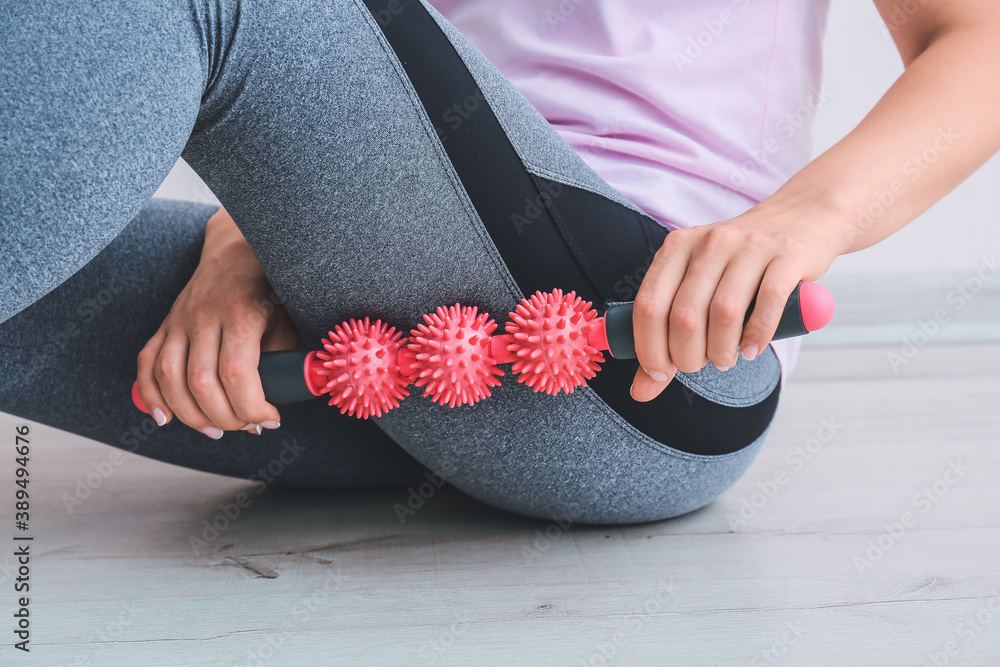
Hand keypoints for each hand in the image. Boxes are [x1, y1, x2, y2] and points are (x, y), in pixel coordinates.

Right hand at [134, 208, 299, 436]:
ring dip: (190, 414)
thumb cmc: (270, 287)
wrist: (238, 247)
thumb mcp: (286, 319)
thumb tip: (275, 401)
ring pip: (169, 377)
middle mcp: (204, 315)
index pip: (237, 374)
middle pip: (201, 383)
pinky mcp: (165, 324)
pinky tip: (165, 418)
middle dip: (225, 417)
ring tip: (214, 430)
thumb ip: (279, 359)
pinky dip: (152, 395)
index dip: (252, 407)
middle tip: (246, 427)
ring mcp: (179, 319)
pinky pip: (146, 363)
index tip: (271, 420)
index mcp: (240, 312)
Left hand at [629, 198, 843, 401]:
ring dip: (721, 350)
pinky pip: (768, 302)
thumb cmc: (741, 263)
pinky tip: (752, 349)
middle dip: (687, 356)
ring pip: (724, 312)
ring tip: (725, 359)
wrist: (803, 215)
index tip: (660, 371)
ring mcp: (750, 245)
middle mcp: (710, 242)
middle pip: (685, 315)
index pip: (648, 305)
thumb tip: (641, 391)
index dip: (649, 348)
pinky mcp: (788, 254)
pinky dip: (758, 335)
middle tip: (699, 365)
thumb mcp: (699, 285)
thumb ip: (667, 335)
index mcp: (678, 247)